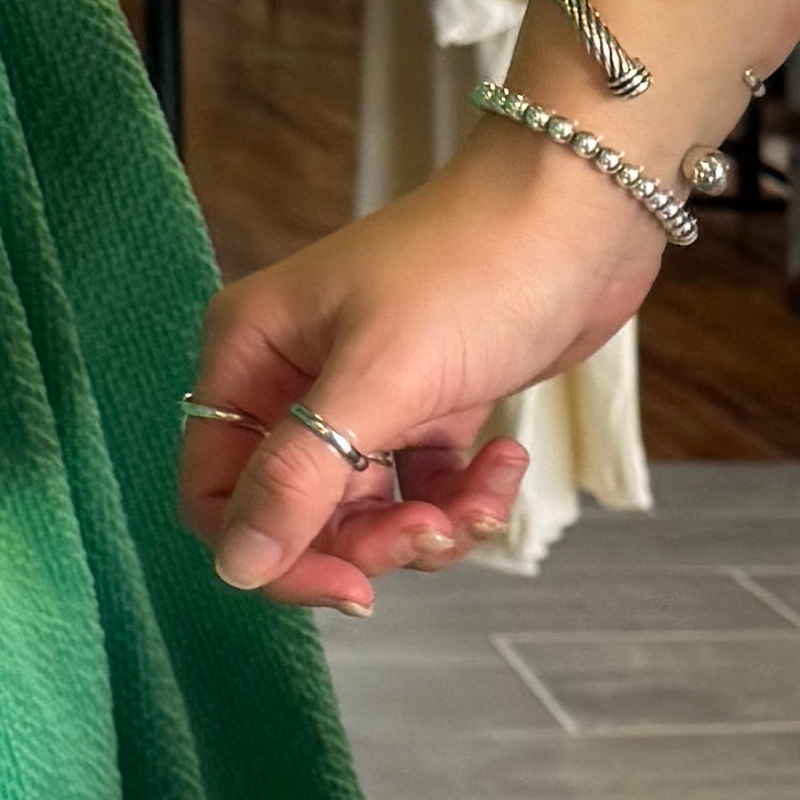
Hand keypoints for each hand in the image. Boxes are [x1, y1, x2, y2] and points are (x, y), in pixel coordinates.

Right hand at [181, 136, 663, 606]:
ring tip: (481, 498)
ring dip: (428, 527)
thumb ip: (300, 477)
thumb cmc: (472, 269)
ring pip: (368, 512)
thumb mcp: (378, 381)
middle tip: (431, 533)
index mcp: (249, 356)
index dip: (275, 554)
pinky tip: (505, 459)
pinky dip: (466, 496)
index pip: (218, 494)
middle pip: (298, 515)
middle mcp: (292, 377)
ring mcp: (363, 394)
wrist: (582, 212)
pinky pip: (426, 488)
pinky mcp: (428, 406)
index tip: (350, 587)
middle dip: (370, 543)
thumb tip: (236, 566)